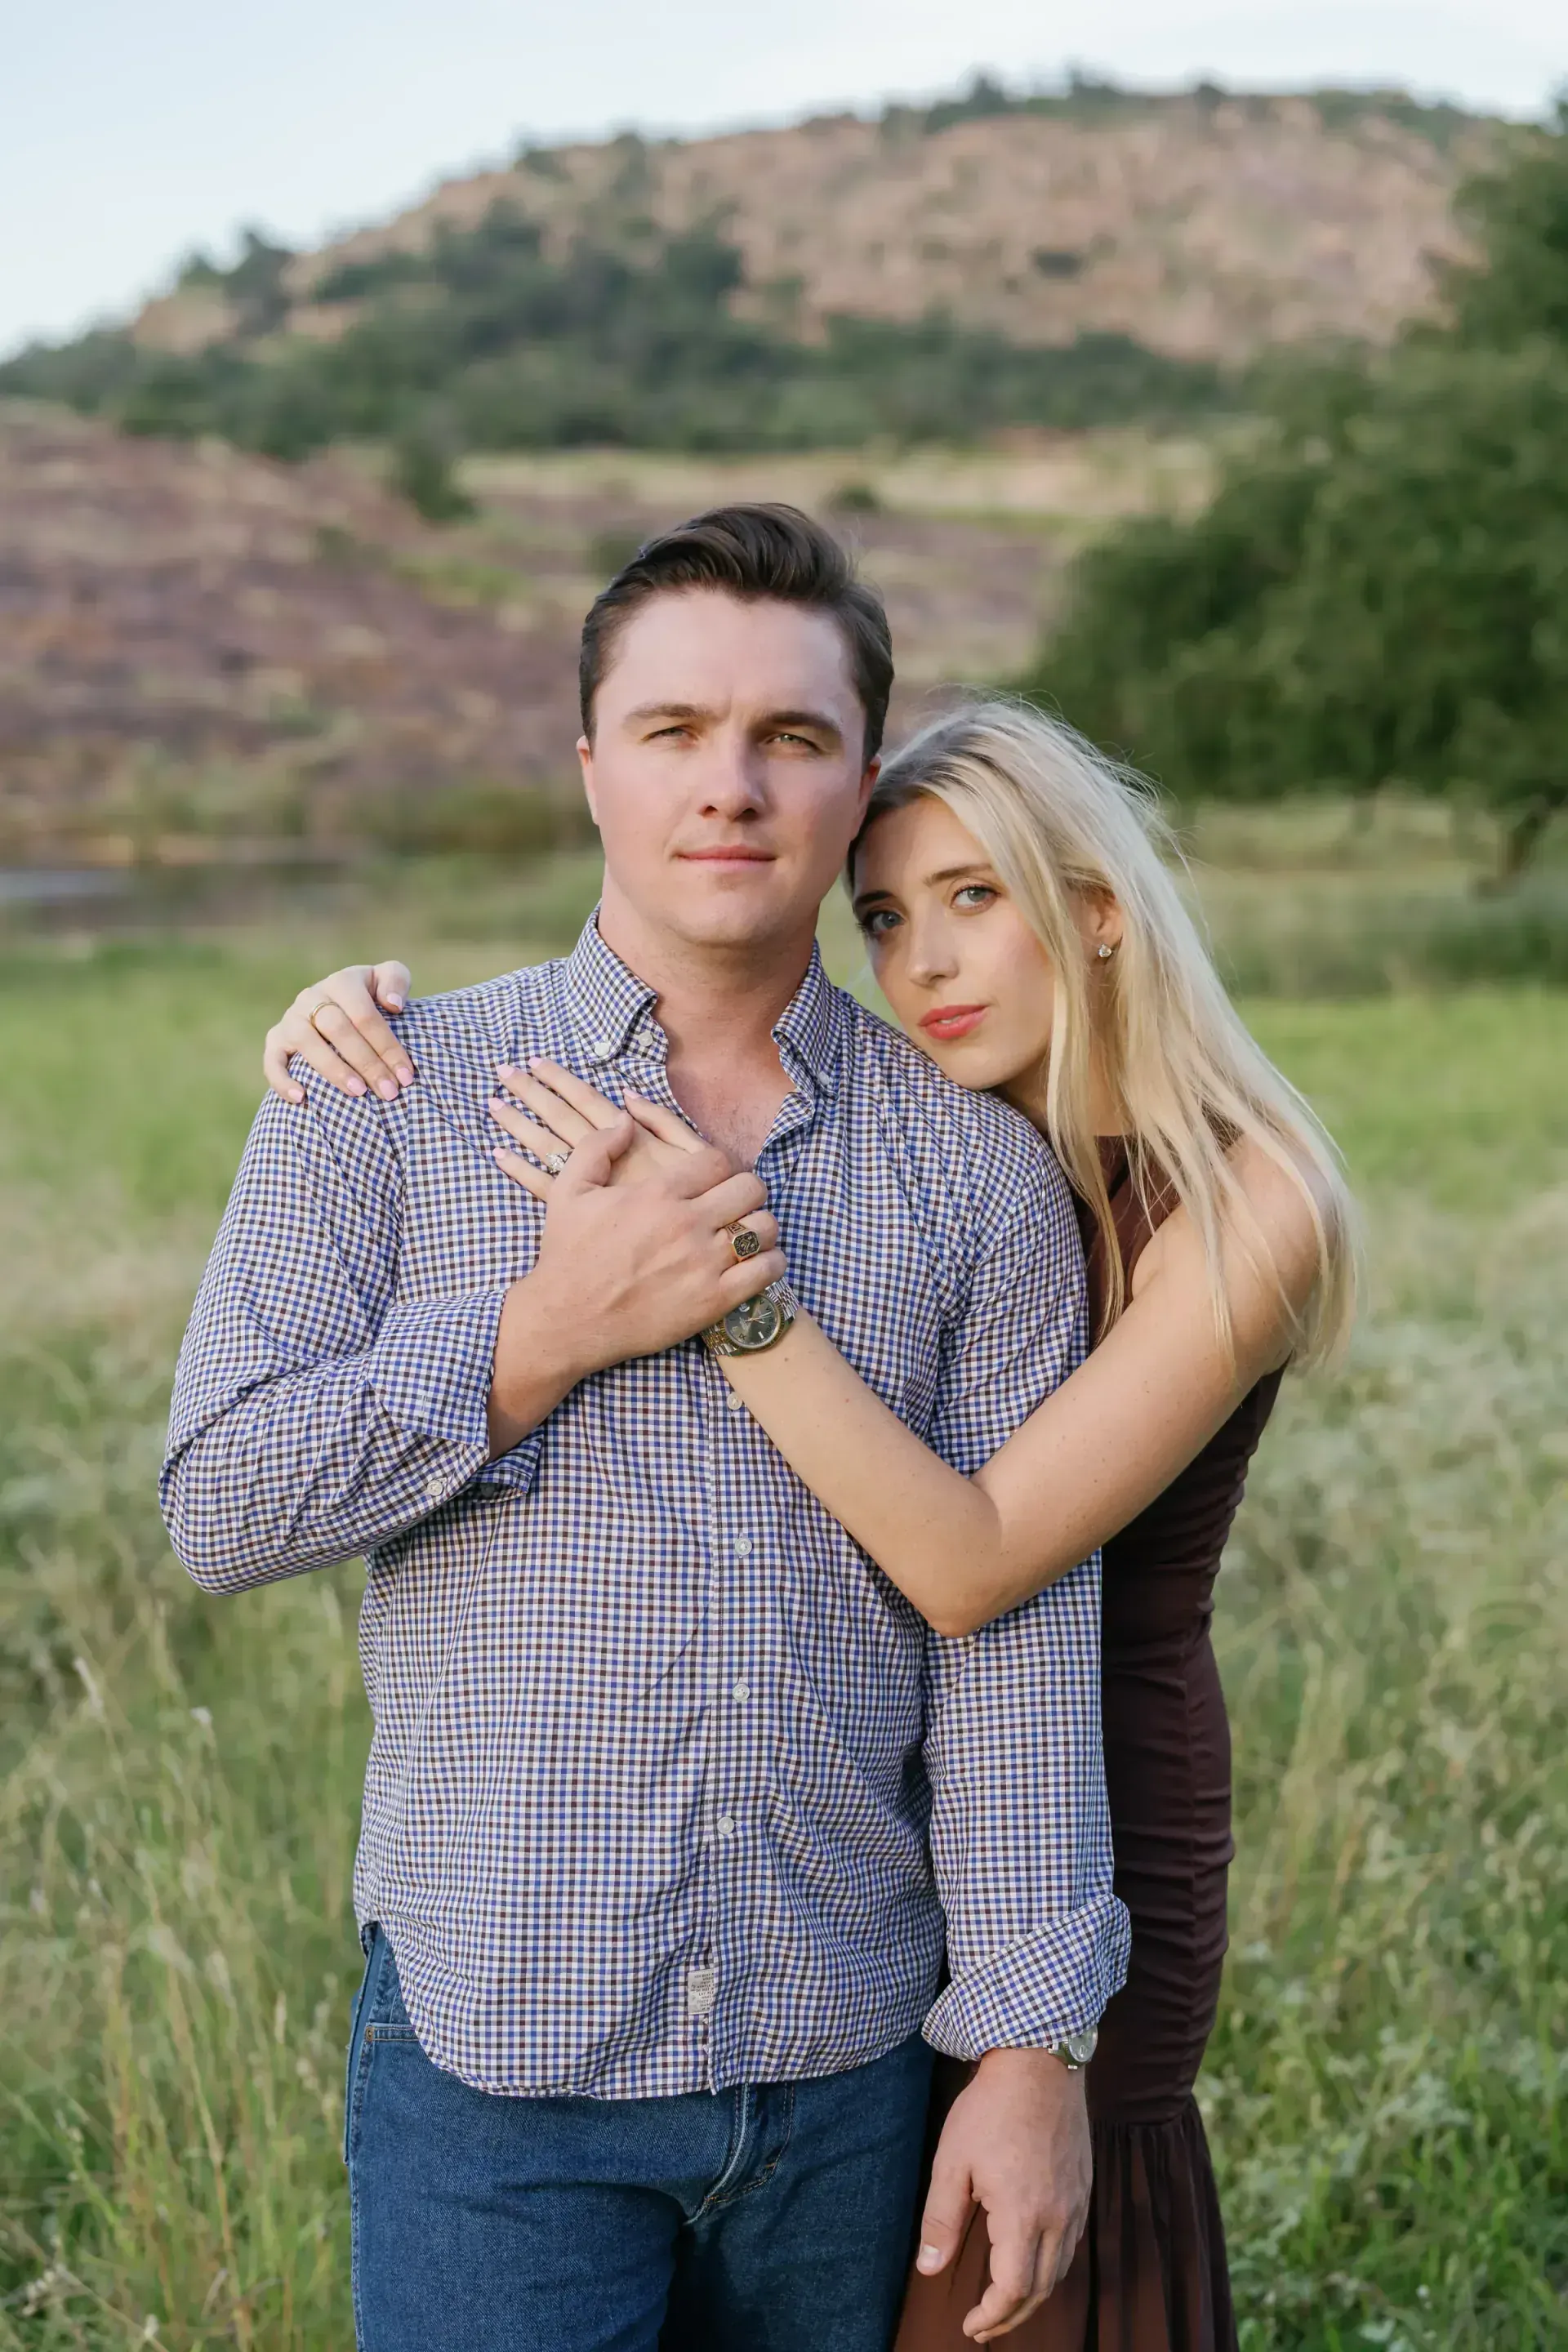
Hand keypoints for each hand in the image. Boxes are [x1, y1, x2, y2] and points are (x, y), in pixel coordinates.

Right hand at [263, 961, 415, 1103]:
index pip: (365, 1015)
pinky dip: (282, 1079)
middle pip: (338, 1029)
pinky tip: (301, 1098)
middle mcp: (312, 996)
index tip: (406, 1076)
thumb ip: (395, 980)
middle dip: (367, 1063)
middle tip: (388, 1091)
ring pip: (306, 1042)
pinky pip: (272, 1060)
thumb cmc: (372, 998)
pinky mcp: (276, 1039)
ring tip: (357, 1092)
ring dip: (332, 1069)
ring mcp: (292, 1018)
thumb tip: (392, 1005)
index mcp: (342, 982)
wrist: (341, 1007)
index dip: (387, 1046)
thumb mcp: (387, 979)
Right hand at [486, 1109, 786, 1449]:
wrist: (565, 1320)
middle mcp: (686, 1223)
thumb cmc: (566, 1255)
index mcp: (657, 1193)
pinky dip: (770, 1263)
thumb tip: (626, 1119)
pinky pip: (766, 1271)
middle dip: (747, 1190)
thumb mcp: (568, 1190)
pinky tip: (755, 1263)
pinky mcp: (713, 1301)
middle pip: (750, 1188)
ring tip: (748, 1233)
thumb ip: (598, 1147)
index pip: (718, 1160)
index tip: (714, 1179)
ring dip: (761, 1227)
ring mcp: (703, 1263)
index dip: (720, 1166)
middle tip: (736, 1203)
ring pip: (765, 1228)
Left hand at [487, 1058, 728, 1192]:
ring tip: (494, 1104)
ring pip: (545, 1148)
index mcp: (629, 1140)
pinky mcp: (580, 1214)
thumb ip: (665, 1123)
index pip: (587, 1101)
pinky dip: (518, 1169)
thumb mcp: (696, 1154)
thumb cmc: (702, 1201)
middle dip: (531, 1093)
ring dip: (518, 1124)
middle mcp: (604, 1159)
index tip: (534, 1060)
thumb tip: (628, 1097)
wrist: (697, 1249)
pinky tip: (498, 1154)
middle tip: (502, 1072)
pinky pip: (541, 1187)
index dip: (560, 1080)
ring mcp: (590, 1187)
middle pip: (559, 1118)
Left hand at [916, 2048, 1091, 2340]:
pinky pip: (1073, 2243)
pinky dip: (1052, 2265)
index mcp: (1022, 2214)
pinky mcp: (1084, 2186)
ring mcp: (1076, 2202)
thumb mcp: (952, 2162)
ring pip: (1061, 2270)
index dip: (992, 2316)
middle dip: (1012, 2316)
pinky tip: (1032, 2259)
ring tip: (1005, 2301)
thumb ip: (941, 2221)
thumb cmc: (990, 2108)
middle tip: (984, 2326)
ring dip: (1034, 2294)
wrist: (1039, 2061)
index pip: (1013, 2290)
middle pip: (1041, 2289)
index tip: (969, 2326)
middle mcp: (1058, 2216)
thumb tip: (929, 2269)